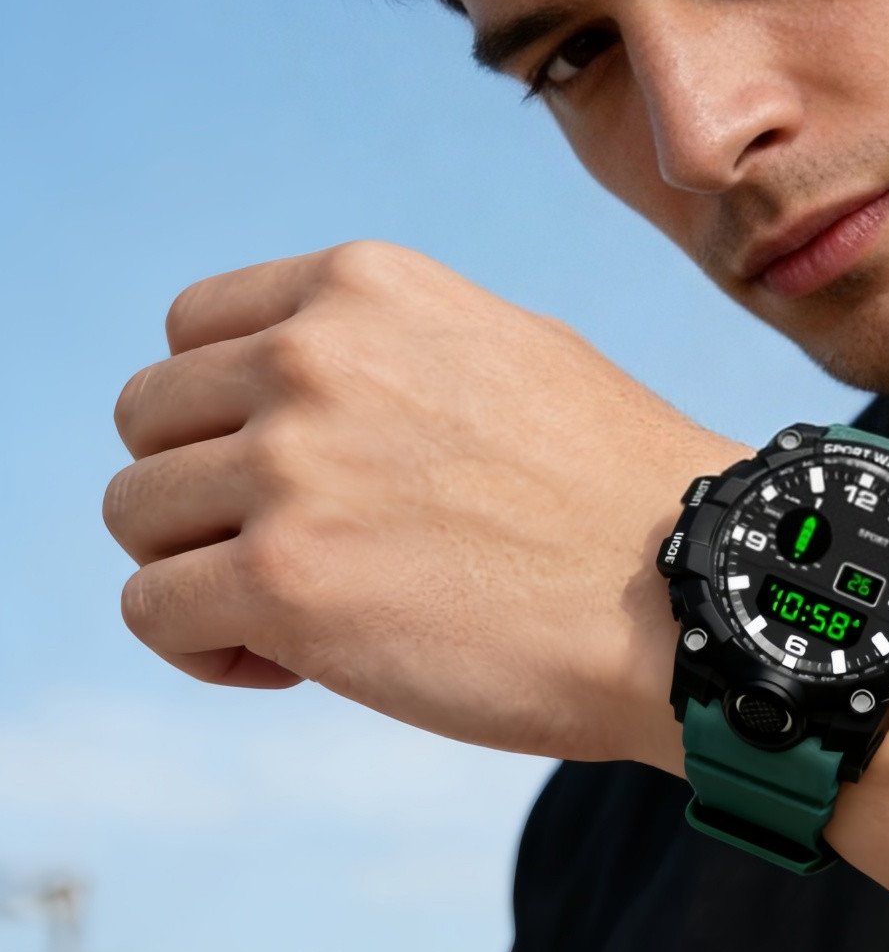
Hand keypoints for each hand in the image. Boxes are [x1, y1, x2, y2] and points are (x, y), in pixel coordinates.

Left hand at [104, 241, 739, 769]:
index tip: (278, 472)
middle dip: (199, 490)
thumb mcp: (502, 352)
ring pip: (135, 515)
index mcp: (365, 288)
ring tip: (287, 614)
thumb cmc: (612, 487)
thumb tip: (292, 396)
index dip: (218, 412)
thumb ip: (385, 355)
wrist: (690, 586)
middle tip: (287, 548)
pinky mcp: (284, 581)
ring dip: (196, 568)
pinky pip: (152, 609)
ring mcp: (292, 464)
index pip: (191, 330)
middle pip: (148, 418)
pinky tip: (284, 663)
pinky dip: (201, 646)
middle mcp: (312, 357)